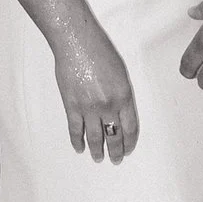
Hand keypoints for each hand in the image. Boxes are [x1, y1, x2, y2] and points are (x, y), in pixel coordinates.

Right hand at [53, 26, 139, 163]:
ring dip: (97, 151)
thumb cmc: (99, 51)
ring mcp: (89, 108)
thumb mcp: (120, 72)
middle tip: (115, 159)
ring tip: (98, 158)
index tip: (128, 149)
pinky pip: (76, 129)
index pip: (130, 127)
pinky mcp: (72, 106)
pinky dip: (77, 141)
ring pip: (95, 137)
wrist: (77, 42)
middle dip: (116, 150)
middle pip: (114, 136)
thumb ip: (121, 94)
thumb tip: (118, 111)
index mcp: (124, 96)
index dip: (129, 142)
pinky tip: (80, 148)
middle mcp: (108, 105)